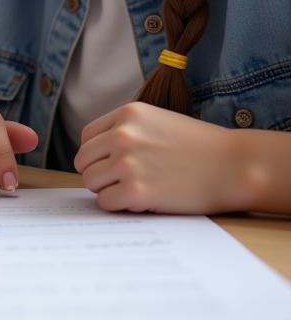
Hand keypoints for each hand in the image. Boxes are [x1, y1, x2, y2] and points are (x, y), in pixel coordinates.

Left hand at [74, 101, 238, 213]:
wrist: (234, 165)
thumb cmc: (200, 146)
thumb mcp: (157, 121)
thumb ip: (126, 130)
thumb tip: (97, 154)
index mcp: (127, 114)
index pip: (87, 137)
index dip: (97, 155)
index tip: (111, 165)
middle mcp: (122, 134)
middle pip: (85, 160)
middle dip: (99, 174)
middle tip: (122, 183)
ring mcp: (128, 162)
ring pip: (91, 182)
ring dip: (107, 190)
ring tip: (133, 192)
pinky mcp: (137, 191)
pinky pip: (106, 202)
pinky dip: (118, 206)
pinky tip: (140, 203)